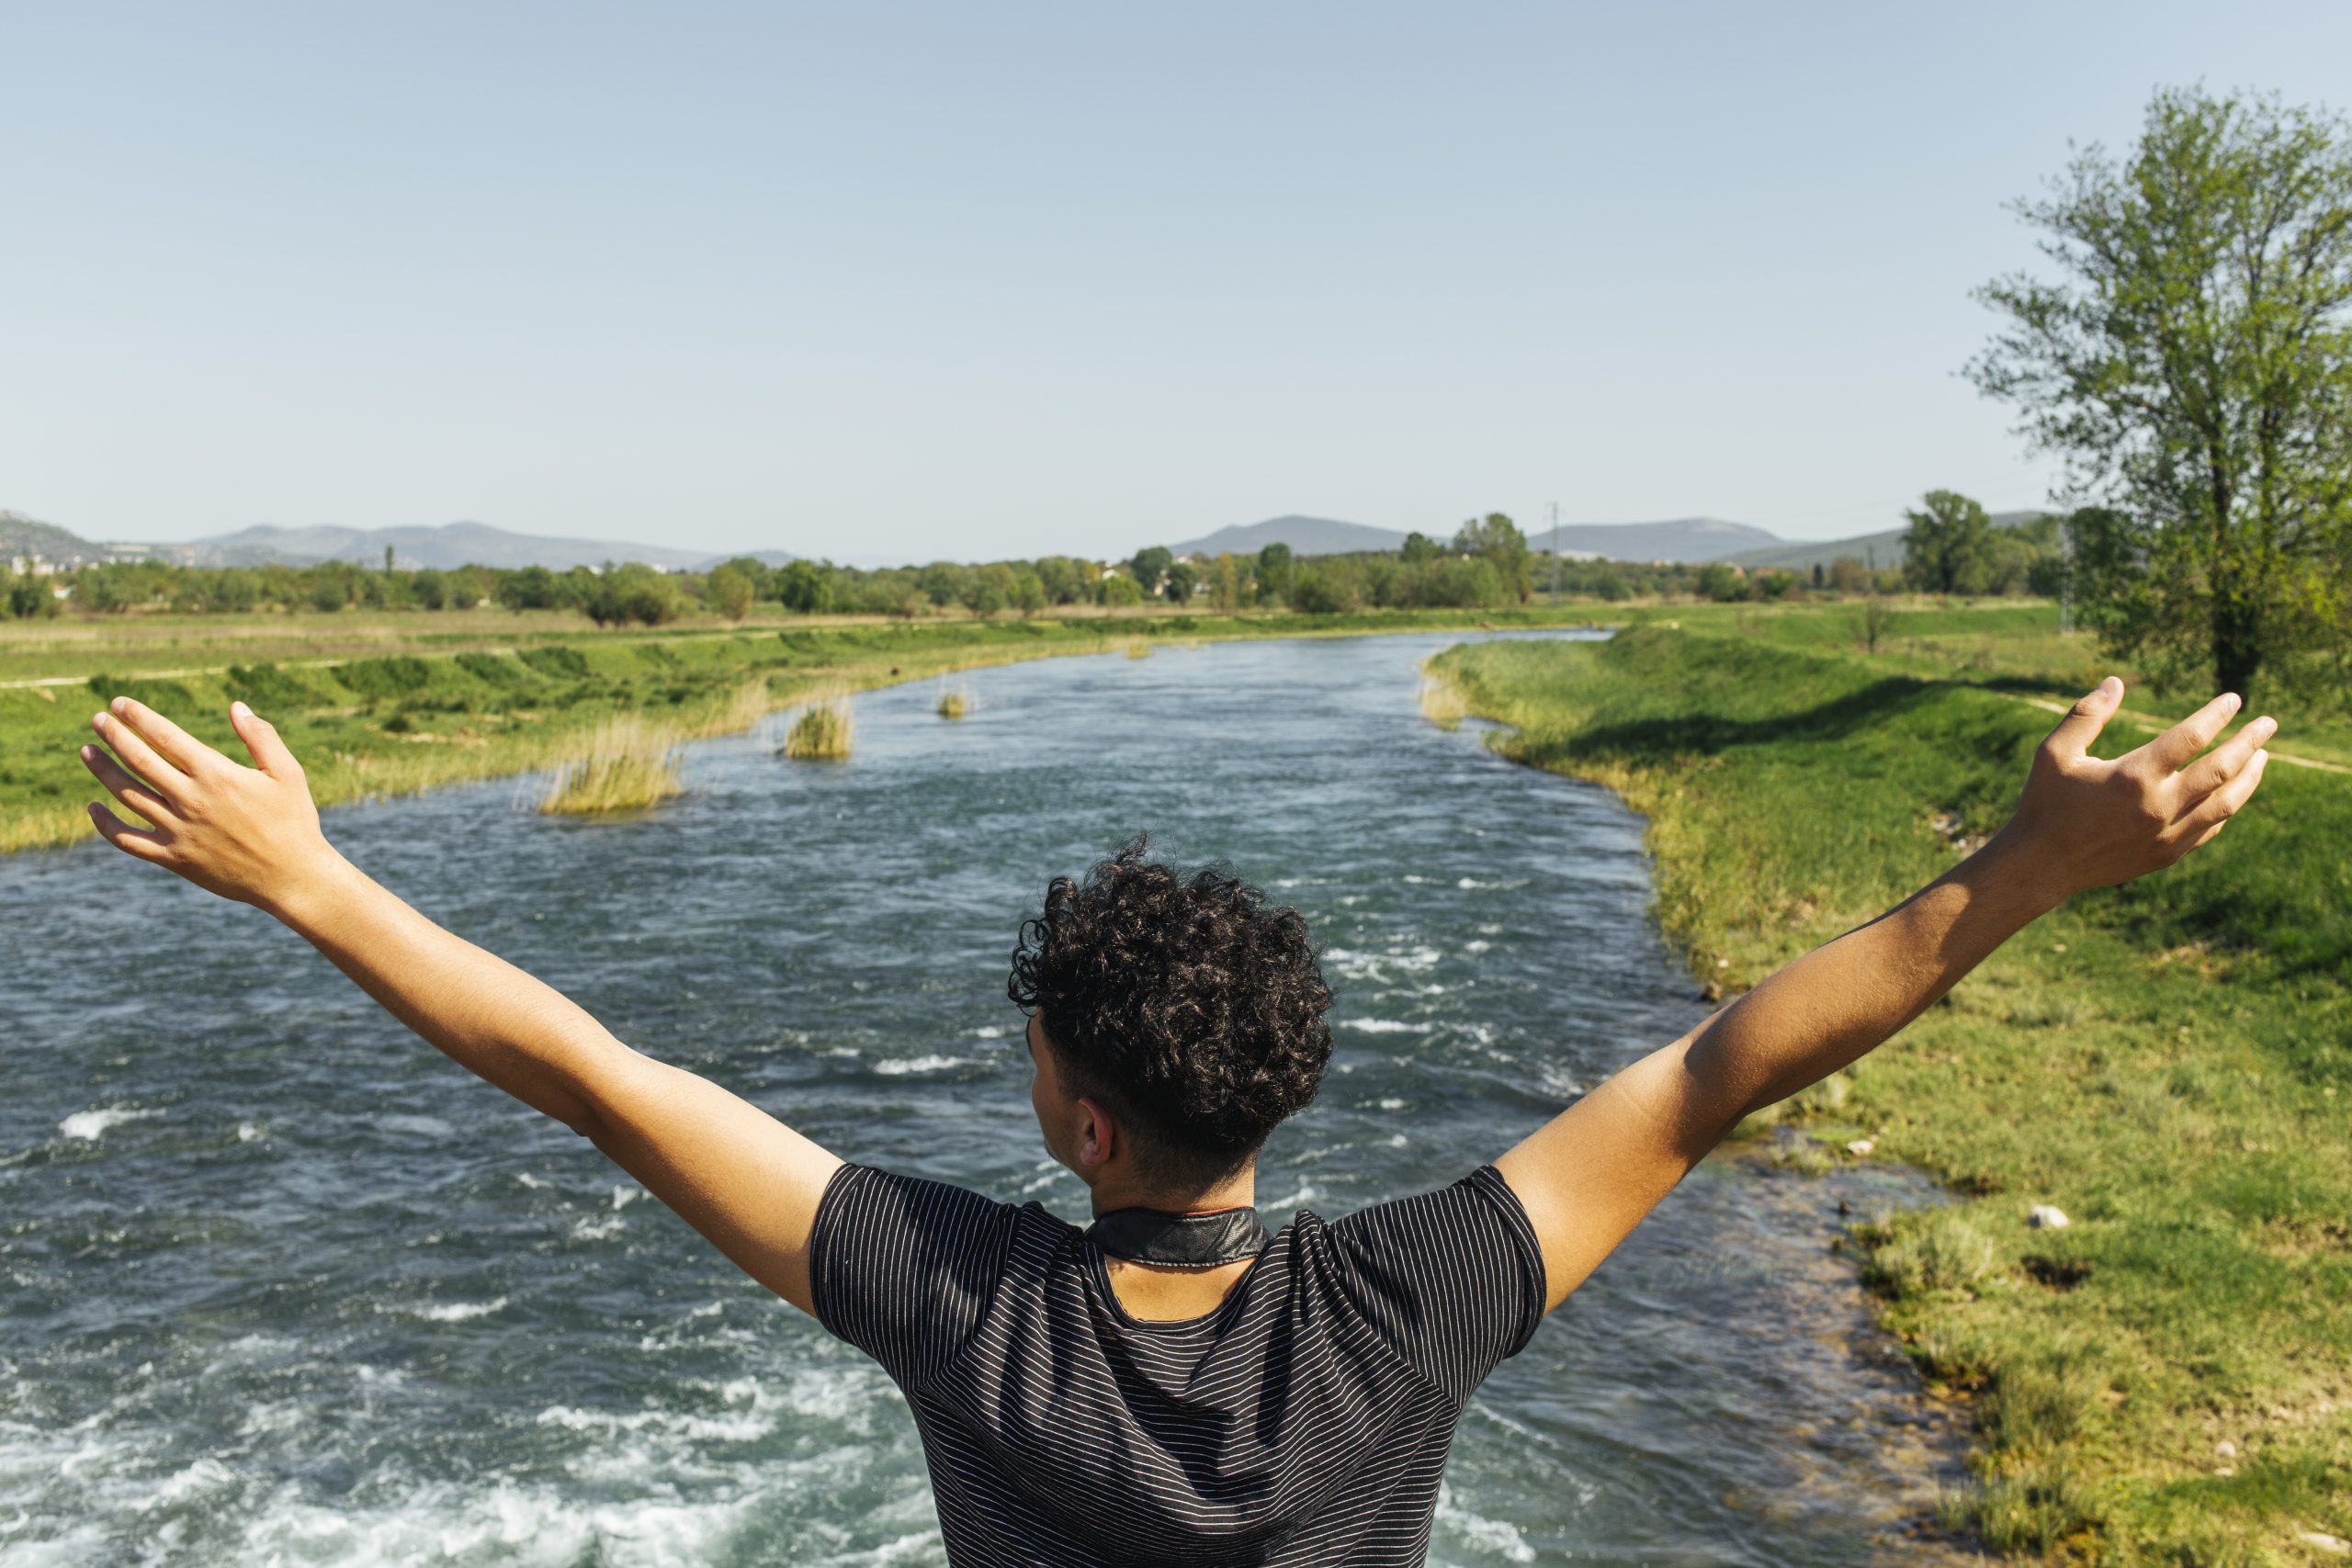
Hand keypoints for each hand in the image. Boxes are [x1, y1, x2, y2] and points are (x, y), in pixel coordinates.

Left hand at [81, 697, 343, 911]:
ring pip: (127, 794)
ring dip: (102, 770)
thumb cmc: (294, 821)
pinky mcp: (173, 858)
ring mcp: (178, 831)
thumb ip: (261, 737)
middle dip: (114, 736)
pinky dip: (105, 824)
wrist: (292, 877)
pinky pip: (127, 840)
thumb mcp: (287, 773)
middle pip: (139, 760)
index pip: (165, 736)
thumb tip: (236, 707)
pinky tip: (93, 807)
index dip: (138, 717)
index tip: (120, 703)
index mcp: (217, 775)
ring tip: (88, 751)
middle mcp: (191, 800)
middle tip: (98, 720)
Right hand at [2004, 676, 2272, 898]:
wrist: (2040, 865)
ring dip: (2249, 777)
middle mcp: (2157, 806)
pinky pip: (2209, 828)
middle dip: (2249, 742)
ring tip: (2262, 756)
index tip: (2234, 699)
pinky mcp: (2166, 855)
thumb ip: (2086, 714)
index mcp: (2132, 776)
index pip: (2190, 737)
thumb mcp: (2054, 752)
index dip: (2216, 715)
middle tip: (2268, 723)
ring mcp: (2166, 835)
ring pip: (2226, 803)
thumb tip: (2115, 682)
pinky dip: (2226, 807)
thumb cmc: (2044, 803)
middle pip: (2221, 769)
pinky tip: (2230, 792)